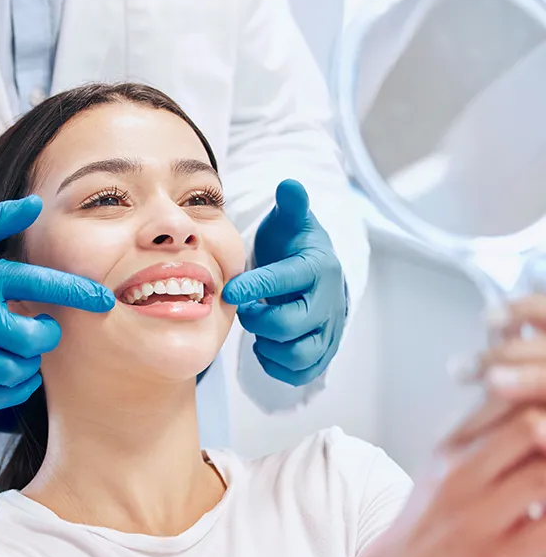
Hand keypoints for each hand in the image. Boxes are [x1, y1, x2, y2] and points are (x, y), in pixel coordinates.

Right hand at [0, 195, 114, 409]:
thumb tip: (35, 204)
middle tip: (45, 326)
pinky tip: (20, 373)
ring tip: (27, 348)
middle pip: (29, 338)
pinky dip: (15, 389)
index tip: (105, 301)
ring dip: (31, 363)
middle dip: (48, 335)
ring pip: (12, 370)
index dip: (77, 293)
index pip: (39, 284)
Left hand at [222, 180, 346, 386]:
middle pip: (291, 324)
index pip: (287, 280)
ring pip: (300, 354)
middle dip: (259, 319)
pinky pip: (302, 372)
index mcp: (317, 268)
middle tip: (245, 309)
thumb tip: (289, 184)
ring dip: (269, 345)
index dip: (257, 286)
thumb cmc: (294, 247)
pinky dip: (279, 366)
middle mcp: (327, 302)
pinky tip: (265, 347)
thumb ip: (290, 206)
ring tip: (257, 328)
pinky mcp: (322, 352)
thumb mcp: (291, 222)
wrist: (317, 273)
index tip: (230, 290)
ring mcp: (327, 330)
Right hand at [377, 296, 545, 556]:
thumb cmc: (428, 521)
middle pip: (531, 424)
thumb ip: (486, 433)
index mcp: (450, 445)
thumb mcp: (444, 465)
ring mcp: (478, 514)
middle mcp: (460, 473)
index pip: (505, 395)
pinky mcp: (500, 556)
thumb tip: (526, 401)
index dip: (538, 387)